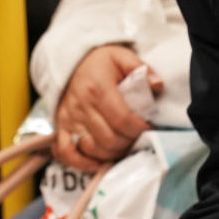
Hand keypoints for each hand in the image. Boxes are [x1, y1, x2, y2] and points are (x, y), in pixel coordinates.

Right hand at [53, 45, 163, 170]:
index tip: (149, 128)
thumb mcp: (121, 56)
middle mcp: (81, 105)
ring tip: (123, 145)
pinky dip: (82, 162)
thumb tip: (157, 85)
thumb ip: (140, 68)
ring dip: (111, 153)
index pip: (122, 120)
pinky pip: (66, 153)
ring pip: (92, 148)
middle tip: (137, 137)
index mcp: (98, 88)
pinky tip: (98, 161)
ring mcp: (69, 118)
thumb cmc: (100, 62)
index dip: (139, 129)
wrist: (71, 61)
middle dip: (128, 143)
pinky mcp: (60, 127)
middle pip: (108, 139)